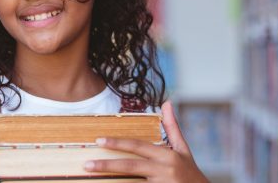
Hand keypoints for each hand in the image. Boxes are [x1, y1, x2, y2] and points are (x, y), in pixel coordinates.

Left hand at [84, 101, 208, 182]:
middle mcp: (164, 170)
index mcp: (167, 155)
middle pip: (131, 166)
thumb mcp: (183, 149)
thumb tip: (166, 102)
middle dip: (107, 164)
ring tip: (93, 175)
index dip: (118, 143)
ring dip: (112, 178)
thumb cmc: (190, 172)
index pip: (138, 146)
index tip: (100, 140)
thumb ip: (172, 126)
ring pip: (131, 181)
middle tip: (87, 163)